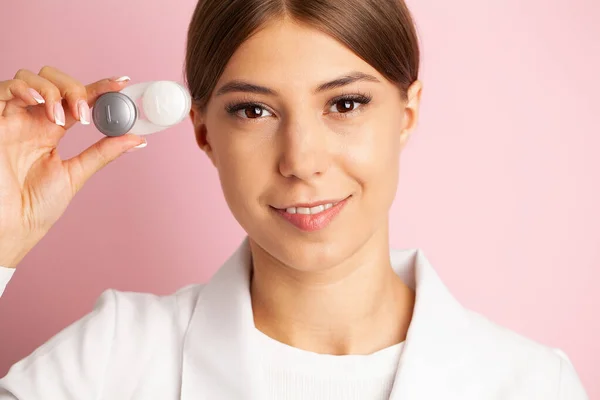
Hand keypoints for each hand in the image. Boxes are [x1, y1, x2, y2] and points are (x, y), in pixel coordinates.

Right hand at [0, 66, 146, 267]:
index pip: (78, 99)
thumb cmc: (34, 207)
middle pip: (54, 80)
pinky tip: (41, 104)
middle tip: (85, 112)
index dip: (99, 88)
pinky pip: (4, 88)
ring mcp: (11, 118)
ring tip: (63, 116)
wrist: (10, 227)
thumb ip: (103, 153)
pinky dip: (26, 88)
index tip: (122, 84)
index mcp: (50, 130)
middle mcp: (30, 120)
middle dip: (74, 89)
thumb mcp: (75, 175)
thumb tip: (137, 139)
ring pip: (30, 78)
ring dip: (53, 90)